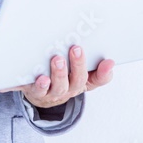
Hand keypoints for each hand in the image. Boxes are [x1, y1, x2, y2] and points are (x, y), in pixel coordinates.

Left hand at [0, 46, 115, 108]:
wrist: (38, 92)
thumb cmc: (60, 75)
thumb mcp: (77, 70)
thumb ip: (92, 64)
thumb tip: (110, 61)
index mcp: (80, 82)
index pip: (98, 79)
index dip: (105, 72)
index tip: (109, 61)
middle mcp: (67, 89)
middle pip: (76, 81)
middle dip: (77, 65)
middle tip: (76, 49)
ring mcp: (50, 92)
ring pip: (56, 88)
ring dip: (57, 74)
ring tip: (56, 60)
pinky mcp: (32, 91)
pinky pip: (32, 89)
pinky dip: (33, 83)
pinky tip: (35, 76)